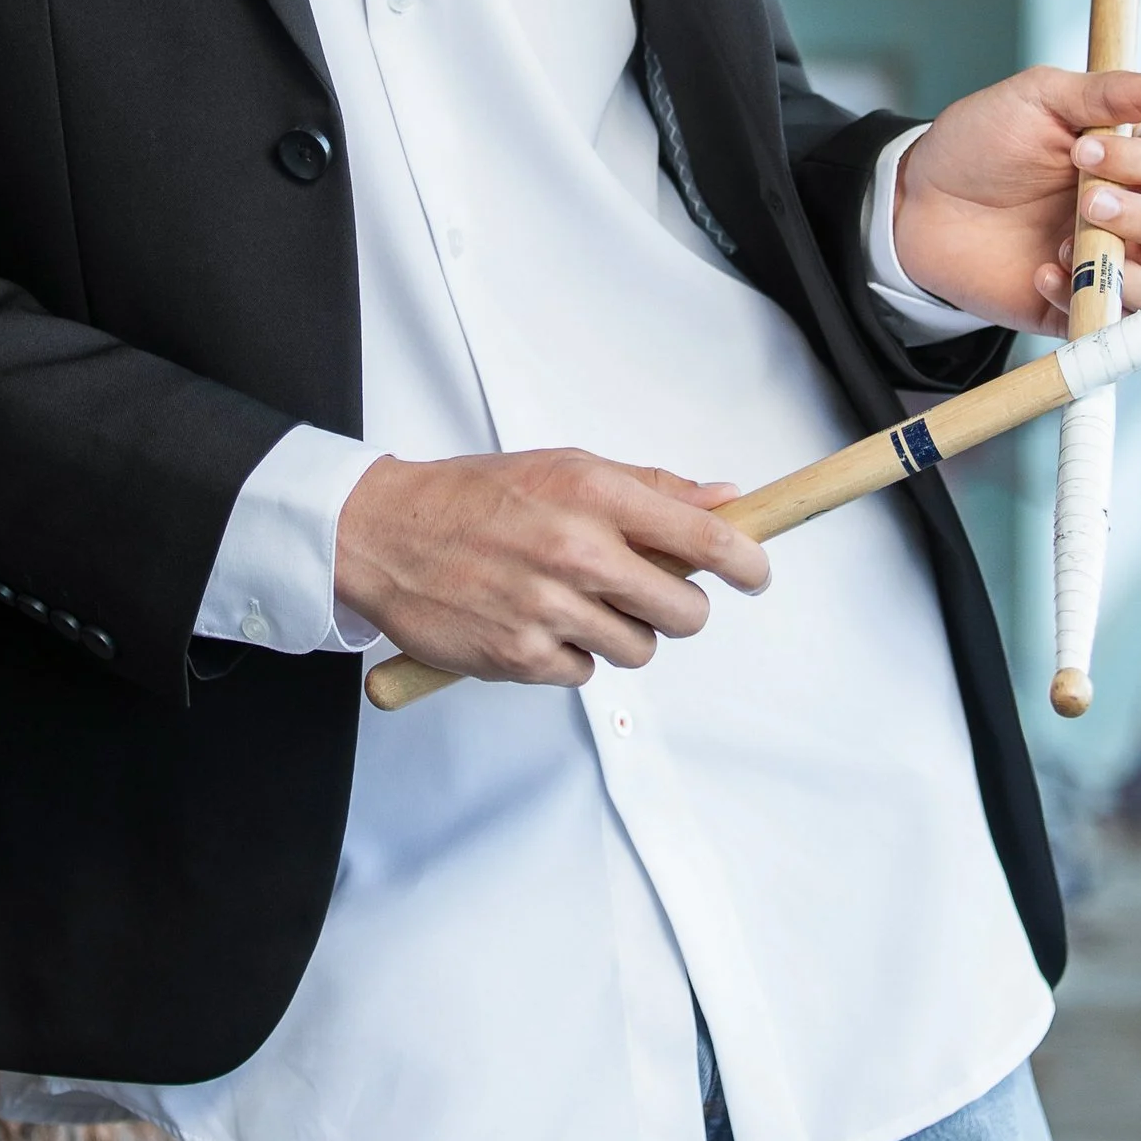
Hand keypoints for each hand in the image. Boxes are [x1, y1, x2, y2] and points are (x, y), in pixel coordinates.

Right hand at [335, 448, 768, 686]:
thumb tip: (725, 499)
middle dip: (680, 606)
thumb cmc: (476, 496)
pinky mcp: (521, 657)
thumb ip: (648, 488)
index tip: (755, 574)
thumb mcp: (565, 468)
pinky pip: (585, 672)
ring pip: (641, 648)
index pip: (705, 537)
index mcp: (594, 495)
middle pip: (685, 611)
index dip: (747, 562)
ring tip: (578, 602)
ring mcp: (549, 610)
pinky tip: (539, 622)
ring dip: (623, 631)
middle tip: (653, 593)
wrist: (384, 533)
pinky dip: (572, 654)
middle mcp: (577, 552)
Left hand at [889, 66, 1140, 330]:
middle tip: (1085, 201)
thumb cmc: (983, 140)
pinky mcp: (1076, 308)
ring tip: (1065, 245)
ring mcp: (1108, 266)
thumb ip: (1111, 93)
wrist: (920, 199)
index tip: (1083, 150)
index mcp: (1135, 163)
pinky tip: (1037, 272)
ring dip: (1133, 273)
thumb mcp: (1041, 99)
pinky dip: (1080, 300)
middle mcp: (1134, 218)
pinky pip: (1110, 323)